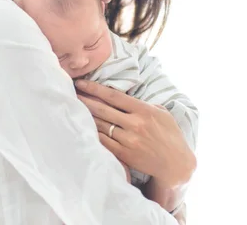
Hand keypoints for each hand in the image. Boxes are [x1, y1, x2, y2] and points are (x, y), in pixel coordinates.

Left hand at [75, 80, 195, 188]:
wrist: (175, 164)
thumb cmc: (171, 136)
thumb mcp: (162, 113)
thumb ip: (144, 105)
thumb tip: (127, 98)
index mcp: (144, 111)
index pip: (114, 96)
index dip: (95, 88)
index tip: (82, 82)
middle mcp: (135, 124)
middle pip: (103, 109)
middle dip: (85, 99)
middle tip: (71, 92)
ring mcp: (128, 140)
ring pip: (101, 125)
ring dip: (86, 116)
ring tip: (74, 107)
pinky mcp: (124, 154)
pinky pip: (103, 142)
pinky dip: (92, 133)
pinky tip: (83, 127)